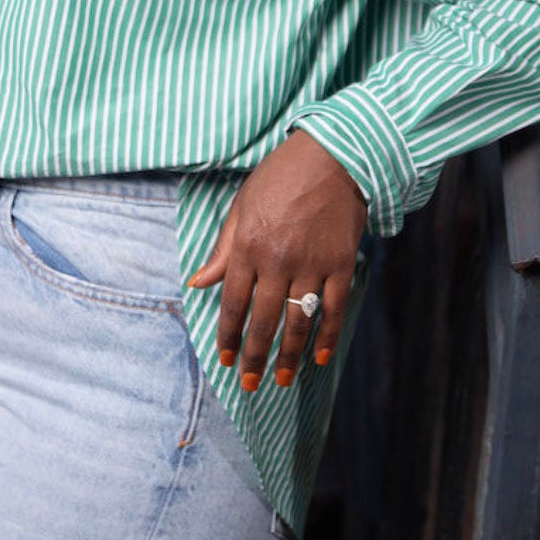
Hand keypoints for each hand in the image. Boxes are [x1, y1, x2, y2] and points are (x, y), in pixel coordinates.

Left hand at [186, 130, 367, 390]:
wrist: (332, 156)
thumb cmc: (280, 178)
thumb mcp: (241, 207)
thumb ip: (223, 249)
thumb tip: (198, 282)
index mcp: (247, 247)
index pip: (233, 303)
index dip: (229, 336)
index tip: (226, 360)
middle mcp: (277, 261)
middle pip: (263, 320)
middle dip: (254, 356)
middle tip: (250, 384)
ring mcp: (311, 264)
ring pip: (298, 321)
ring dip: (289, 355)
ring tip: (281, 380)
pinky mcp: (341, 264)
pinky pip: (334, 309)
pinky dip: (328, 336)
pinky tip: (320, 358)